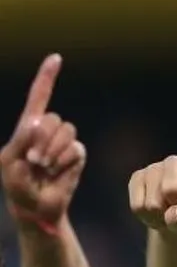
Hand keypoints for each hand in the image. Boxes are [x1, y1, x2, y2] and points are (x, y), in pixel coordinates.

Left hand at [0, 54, 85, 225]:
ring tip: (44, 166)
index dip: (47, 77)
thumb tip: (37, 123)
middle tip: (34, 160)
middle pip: (52, 118)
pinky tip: (56, 171)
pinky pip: (76, 149)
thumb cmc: (17, 185)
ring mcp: (65, 144)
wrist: (35, 207)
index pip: (39, 96)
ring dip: (54, 150)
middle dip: (43, 139)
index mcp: (28, 127)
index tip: (56, 58)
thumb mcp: (10, 160)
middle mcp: (48, 131)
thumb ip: (21, 139)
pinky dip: (64, 160)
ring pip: (66, 130)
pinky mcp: (77, 158)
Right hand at [129, 156, 176, 235]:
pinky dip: (146, 216)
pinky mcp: (137, 178)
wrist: (171, 216)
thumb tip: (170, 215)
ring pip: (152, 203)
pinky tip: (153, 211)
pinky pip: (138, 206)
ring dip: (159, 215)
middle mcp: (174, 163)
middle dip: (172, 206)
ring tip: (165, 211)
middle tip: (175, 208)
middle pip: (169, 190)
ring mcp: (153, 168)